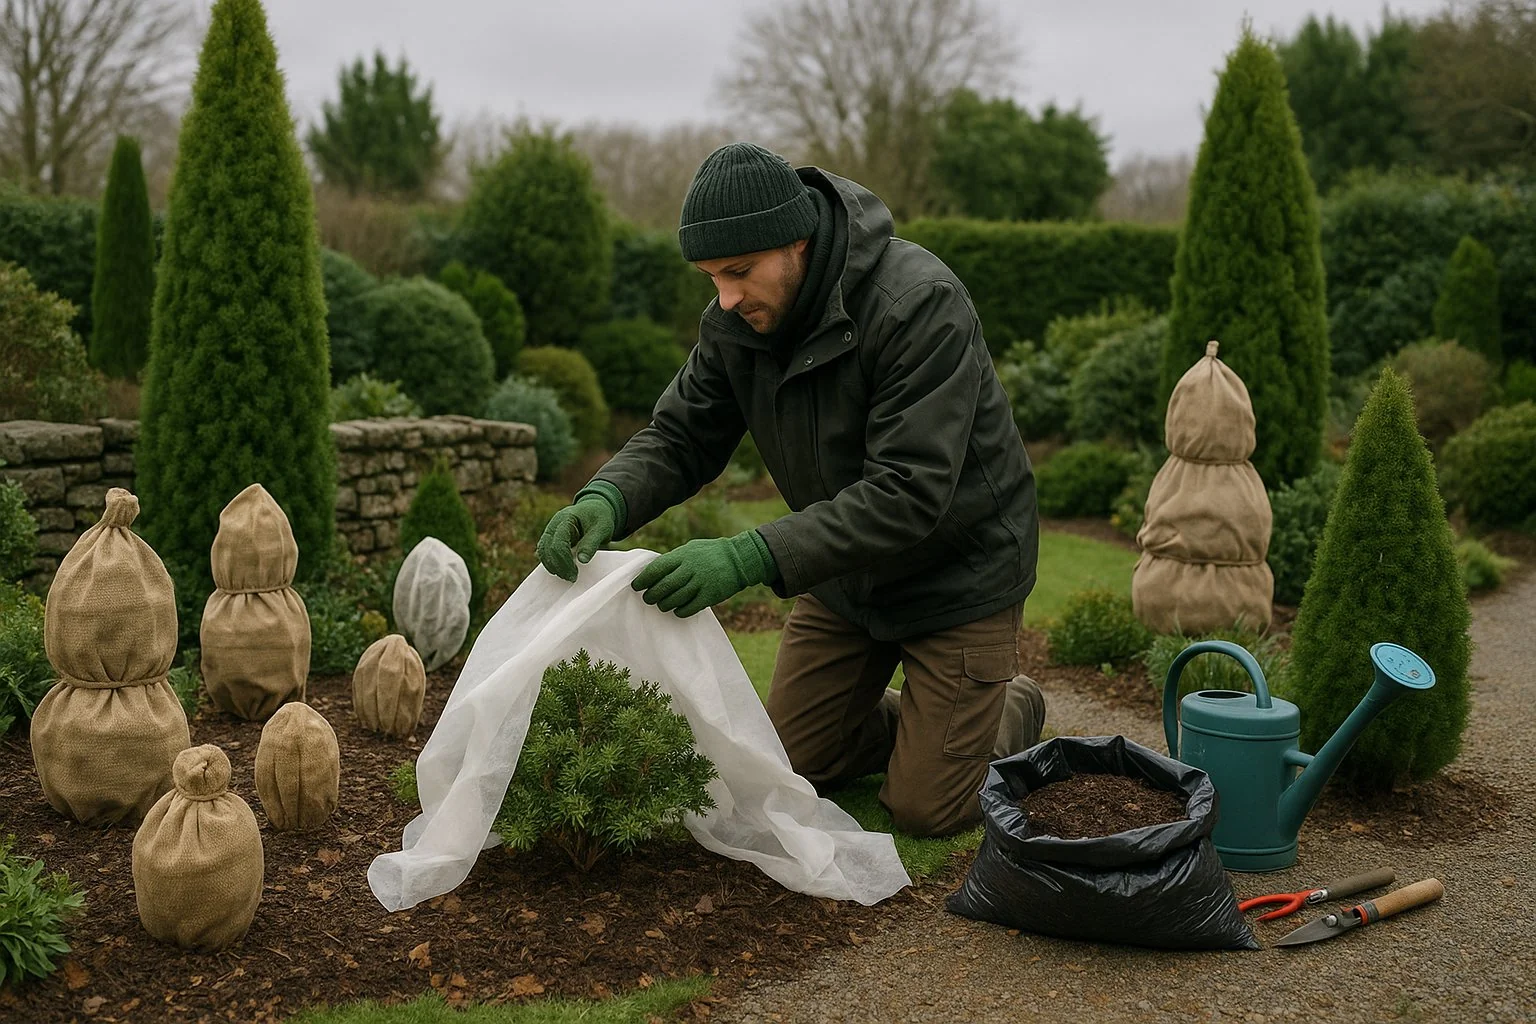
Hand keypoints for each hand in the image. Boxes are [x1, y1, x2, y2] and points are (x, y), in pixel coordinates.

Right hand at [537, 495, 616, 581]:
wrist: (594, 509)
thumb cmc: (599, 517)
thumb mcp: (602, 528)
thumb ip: (591, 543)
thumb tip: (582, 560)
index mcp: (565, 519)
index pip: (558, 543)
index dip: (565, 561)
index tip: (575, 574)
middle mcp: (553, 525)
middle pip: (547, 549)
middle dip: (558, 566)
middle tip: (572, 578)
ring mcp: (550, 531)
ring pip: (543, 552)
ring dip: (553, 566)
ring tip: (567, 577)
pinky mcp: (550, 539)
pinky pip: (544, 553)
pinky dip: (551, 563)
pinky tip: (561, 572)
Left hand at [631, 530, 775, 617]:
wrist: (739, 559)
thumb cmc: (712, 553)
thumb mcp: (691, 548)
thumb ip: (674, 559)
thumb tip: (654, 570)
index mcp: (683, 556)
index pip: (656, 569)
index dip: (643, 579)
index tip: (637, 586)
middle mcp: (690, 569)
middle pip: (663, 587)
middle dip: (651, 595)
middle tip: (648, 598)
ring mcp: (700, 584)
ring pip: (674, 600)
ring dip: (664, 605)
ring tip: (662, 605)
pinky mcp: (709, 596)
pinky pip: (688, 608)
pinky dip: (679, 611)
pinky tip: (677, 610)